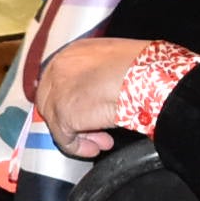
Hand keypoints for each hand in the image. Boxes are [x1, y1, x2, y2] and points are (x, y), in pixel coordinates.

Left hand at [34, 36, 150, 159]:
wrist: (146, 77)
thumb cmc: (143, 67)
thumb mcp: (116, 60)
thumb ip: (99, 73)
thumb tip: (99, 89)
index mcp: (74, 51)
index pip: (60, 78)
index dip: (73, 98)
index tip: (84, 111)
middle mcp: (59, 67)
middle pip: (52, 99)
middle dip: (73, 118)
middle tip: (93, 130)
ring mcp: (58, 90)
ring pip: (57, 120)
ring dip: (78, 134)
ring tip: (101, 142)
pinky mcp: (62, 114)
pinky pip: (64, 139)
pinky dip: (78, 148)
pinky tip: (94, 149)